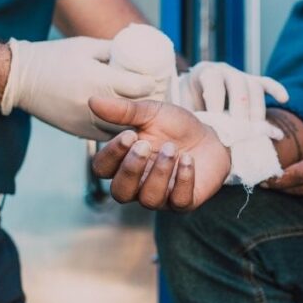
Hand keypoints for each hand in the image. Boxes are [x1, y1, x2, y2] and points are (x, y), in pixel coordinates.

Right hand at [0, 36, 158, 139]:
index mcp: (100, 79)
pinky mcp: (78, 132)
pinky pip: (106, 135)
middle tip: (152, 96)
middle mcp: (96, 104)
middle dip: (146, 103)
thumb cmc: (55, 57)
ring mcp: (87, 121)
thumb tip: (136, 52)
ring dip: (132, 121)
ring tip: (139, 112)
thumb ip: (112, 49)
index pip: (140, 87)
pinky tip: (121, 122)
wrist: (20, 79)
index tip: (154, 80)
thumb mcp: (87, 46)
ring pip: (122, 128)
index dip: (151, 84)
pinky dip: (116, 130)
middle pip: (135, 110)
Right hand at [89, 97, 230, 210]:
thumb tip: (92, 100)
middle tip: (144, 145)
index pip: (102, 169)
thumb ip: (123, 111)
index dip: (111, 154)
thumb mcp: (150, 113)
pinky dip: (183, 179)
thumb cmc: (174, 128)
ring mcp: (161, 197)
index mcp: (123, 163)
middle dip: (131, 169)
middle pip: (120, 193)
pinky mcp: (185, 202)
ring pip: (149, 199)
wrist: (210, 136)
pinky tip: (188, 159)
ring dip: (159, 172)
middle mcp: (138, 185)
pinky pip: (179, 201)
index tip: (130, 134)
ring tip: (171, 149)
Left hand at [172, 62, 289, 121]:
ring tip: (256, 128)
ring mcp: (241, 75)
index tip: (218, 122)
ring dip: (257, 108)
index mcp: (205, 72)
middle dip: (240, 109)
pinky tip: (284, 99)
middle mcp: (225, 70)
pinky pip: (267, 82)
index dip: (216, 102)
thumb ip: (189, 113)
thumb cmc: (188, 101)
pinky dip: (276, 89)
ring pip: (254, 86)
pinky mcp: (253, 81)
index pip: (213, 82)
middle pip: (238, 85)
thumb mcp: (182, 104)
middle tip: (240, 131)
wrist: (194, 87)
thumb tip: (196, 126)